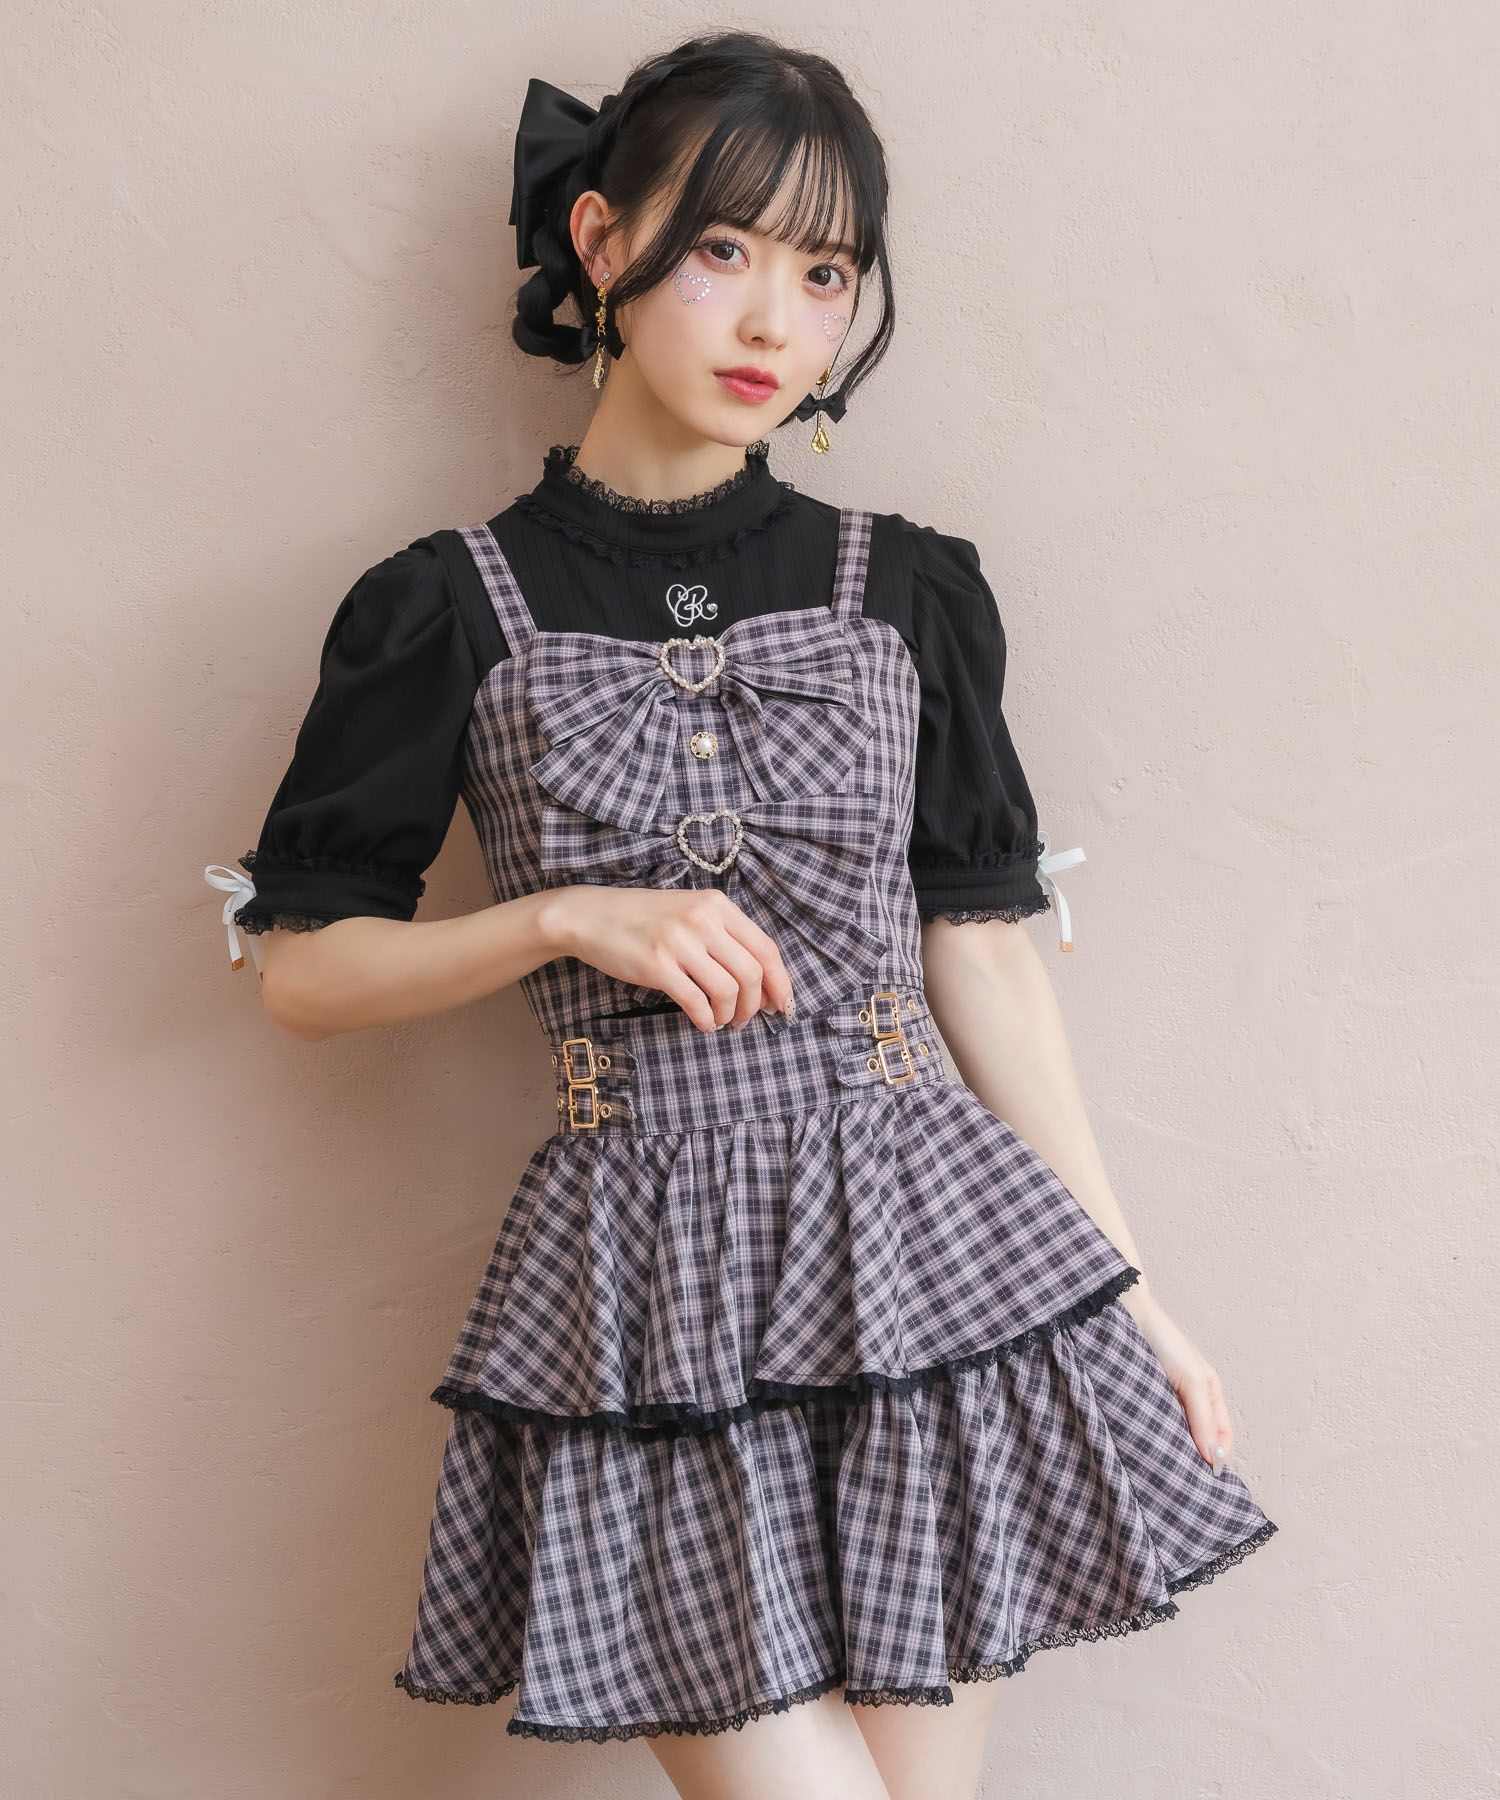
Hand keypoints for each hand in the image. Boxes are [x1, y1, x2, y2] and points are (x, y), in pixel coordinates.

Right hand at [540, 884, 794, 1034]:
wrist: (591, 915)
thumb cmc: (645, 918)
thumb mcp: (691, 912)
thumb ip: (725, 938)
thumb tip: (761, 983)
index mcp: (717, 905)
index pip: (766, 948)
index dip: (780, 982)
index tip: (782, 1005)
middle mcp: (702, 920)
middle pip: (752, 973)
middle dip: (755, 1005)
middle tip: (745, 1019)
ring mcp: (679, 942)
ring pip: (727, 991)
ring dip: (730, 1015)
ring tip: (721, 1021)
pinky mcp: (657, 965)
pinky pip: (696, 1002)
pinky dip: (705, 1020)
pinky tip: (702, 1024)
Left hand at [1120, 1287, 1234, 1476]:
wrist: (1122, 1314)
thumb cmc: (1164, 1341)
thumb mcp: (1193, 1381)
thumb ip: (1203, 1419)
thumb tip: (1214, 1458)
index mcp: (1208, 1392)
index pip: (1220, 1435)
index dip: (1217, 1456)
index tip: (1205, 1479)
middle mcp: (1186, 1399)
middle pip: (1195, 1439)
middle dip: (1190, 1458)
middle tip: (1180, 1481)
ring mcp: (1160, 1399)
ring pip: (1170, 1435)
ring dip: (1166, 1449)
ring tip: (1159, 1471)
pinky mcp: (1137, 1398)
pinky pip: (1147, 1425)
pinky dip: (1146, 1438)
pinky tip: (1140, 1451)